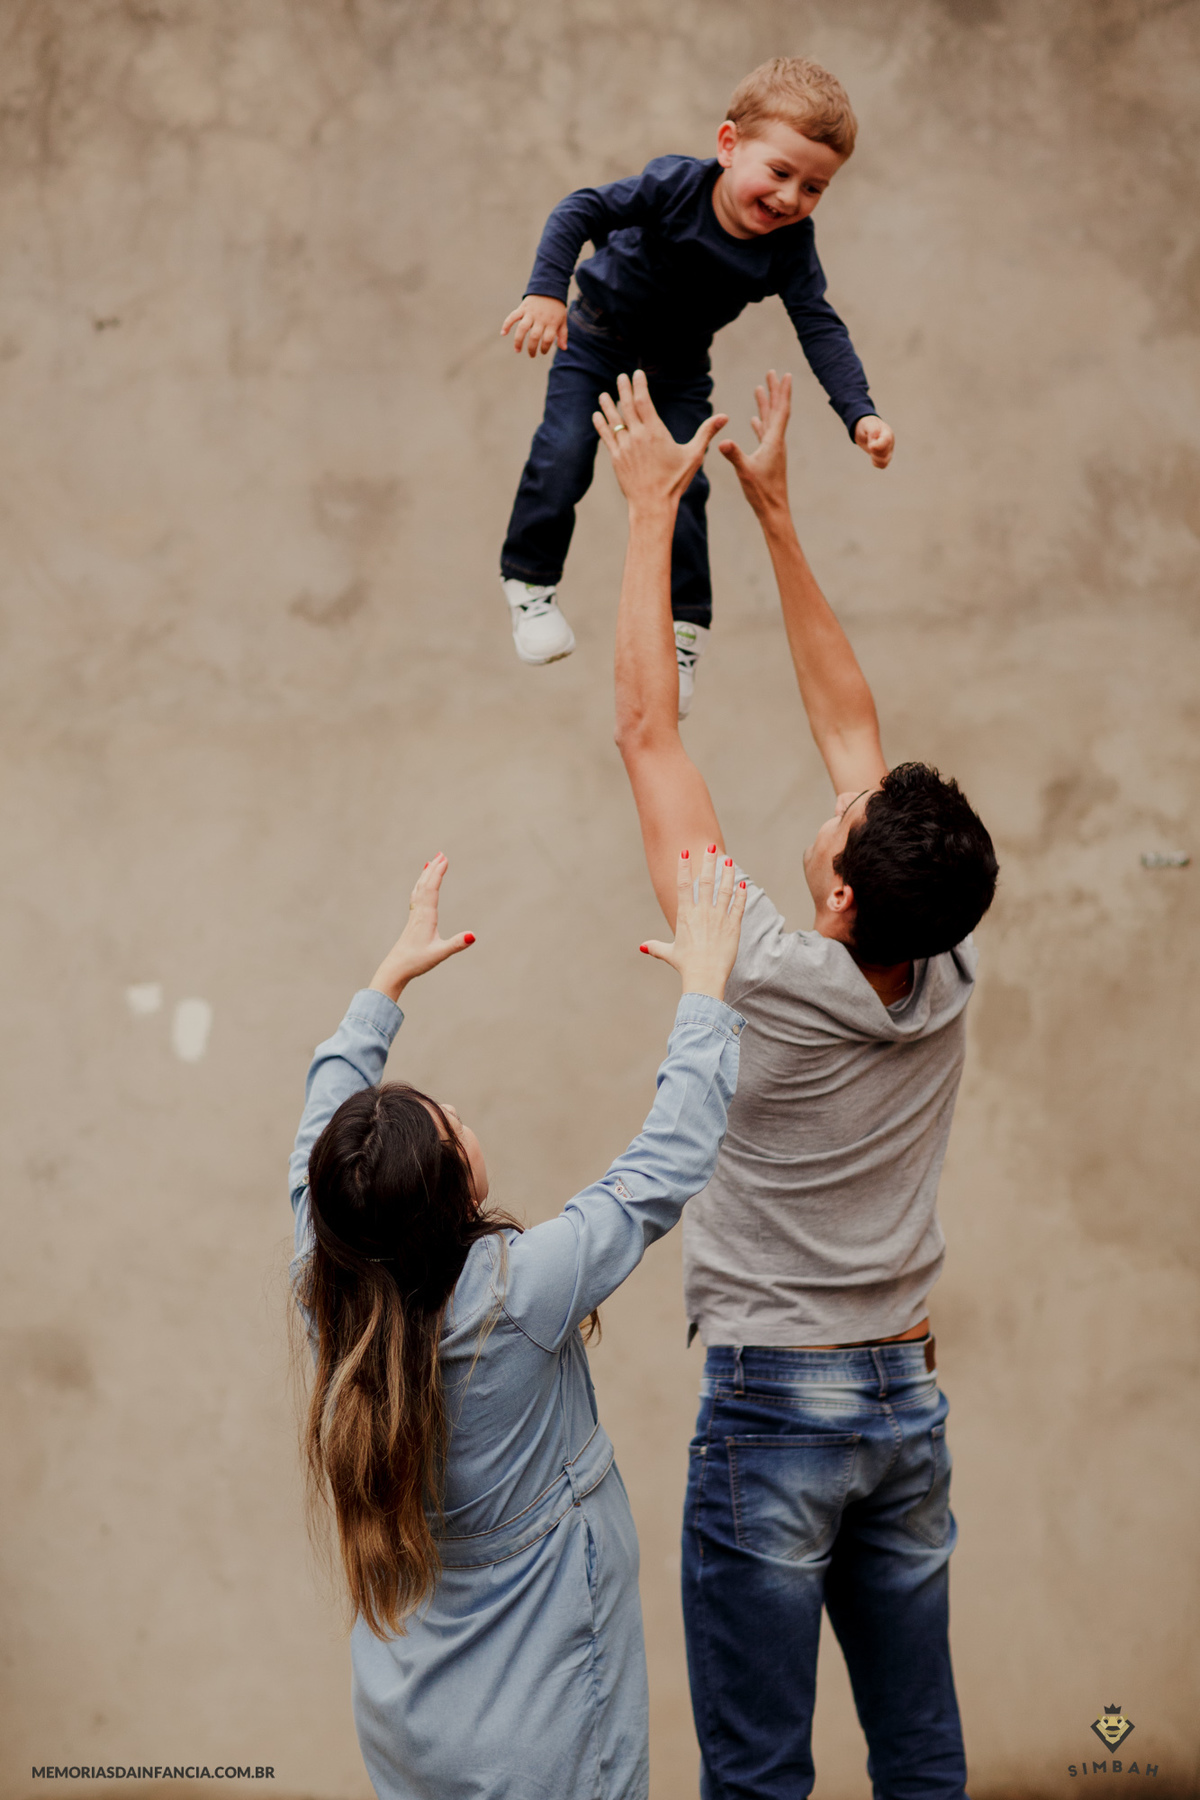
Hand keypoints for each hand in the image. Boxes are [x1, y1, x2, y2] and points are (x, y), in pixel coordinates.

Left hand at [368, 854, 475, 1002]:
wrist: (396, 969)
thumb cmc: (416, 962)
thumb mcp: (440, 954)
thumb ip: (457, 944)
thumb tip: (473, 935)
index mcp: (425, 917)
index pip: (432, 889)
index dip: (438, 873)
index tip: (445, 859)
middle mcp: (418, 913)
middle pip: (424, 885)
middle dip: (433, 868)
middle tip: (441, 853)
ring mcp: (414, 917)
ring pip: (419, 890)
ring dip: (426, 875)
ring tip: (430, 862)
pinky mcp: (412, 922)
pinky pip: (416, 898)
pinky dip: (420, 887)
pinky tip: (421, 886)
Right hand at [500, 294, 568, 356]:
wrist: (549, 287)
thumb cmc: (556, 308)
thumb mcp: (563, 320)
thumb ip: (563, 334)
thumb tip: (564, 348)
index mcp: (552, 322)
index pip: (548, 339)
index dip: (544, 348)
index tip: (542, 351)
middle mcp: (541, 318)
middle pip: (534, 336)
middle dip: (532, 348)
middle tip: (532, 355)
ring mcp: (531, 313)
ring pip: (522, 328)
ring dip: (518, 341)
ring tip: (517, 350)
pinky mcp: (523, 308)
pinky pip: (513, 316)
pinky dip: (506, 324)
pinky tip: (503, 333)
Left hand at [594, 370, 728, 515]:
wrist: (652, 504)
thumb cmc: (675, 481)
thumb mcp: (694, 455)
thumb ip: (706, 433)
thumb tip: (725, 417)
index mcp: (655, 432)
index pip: (644, 401)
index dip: (639, 385)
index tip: (637, 374)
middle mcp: (637, 436)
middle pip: (627, 406)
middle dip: (623, 389)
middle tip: (621, 377)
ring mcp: (624, 447)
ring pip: (614, 420)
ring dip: (608, 405)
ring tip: (603, 394)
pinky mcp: (616, 458)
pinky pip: (606, 436)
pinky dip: (601, 424)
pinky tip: (597, 415)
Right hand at [640, 846, 747, 1001]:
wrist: (704, 977)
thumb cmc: (686, 966)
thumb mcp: (669, 953)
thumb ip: (656, 947)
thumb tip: (642, 947)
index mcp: (685, 915)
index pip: (684, 885)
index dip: (684, 867)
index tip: (685, 853)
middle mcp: (702, 912)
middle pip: (706, 880)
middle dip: (708, 861)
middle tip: (711, 847)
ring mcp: (719, 918)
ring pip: (725, 889)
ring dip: (727, 873)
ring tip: (729, 860)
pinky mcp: (733, 926)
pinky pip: (738, 905)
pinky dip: (741, 894)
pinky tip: (743, 883)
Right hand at [718, 370, 791, 518]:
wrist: (773, 510)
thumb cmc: (761, 492)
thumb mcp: (745, 471)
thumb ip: (734, 455)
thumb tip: (722, 442)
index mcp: (774, 441)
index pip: (780, 410)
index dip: (782, 392)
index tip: (785, 375)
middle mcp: (776, 442)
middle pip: (776, 410)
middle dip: (774, 391)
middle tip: (772, 372)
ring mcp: (773, 450)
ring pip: (769, 421)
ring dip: (765, 404)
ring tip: (759, 389)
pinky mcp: (768, 457)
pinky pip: (764, 434)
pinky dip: (760, 423)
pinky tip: (754, 420)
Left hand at [854, 414, 894, 469]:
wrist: (865, 429)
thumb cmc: (866, 425)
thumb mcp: (868, 424)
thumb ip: (873, 430)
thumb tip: (875, 439)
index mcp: (887, 432)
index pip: (887, 440)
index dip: (878, 445)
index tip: (870, 445)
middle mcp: (890, 442)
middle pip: (885, 452)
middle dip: (875, 451)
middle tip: (869, 445)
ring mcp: (888, 450)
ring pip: (885, 460)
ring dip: (875, 458)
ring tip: (871, 452)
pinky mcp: (884, 457)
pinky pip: (883, 465)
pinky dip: (876, 463)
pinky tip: (872, 457)